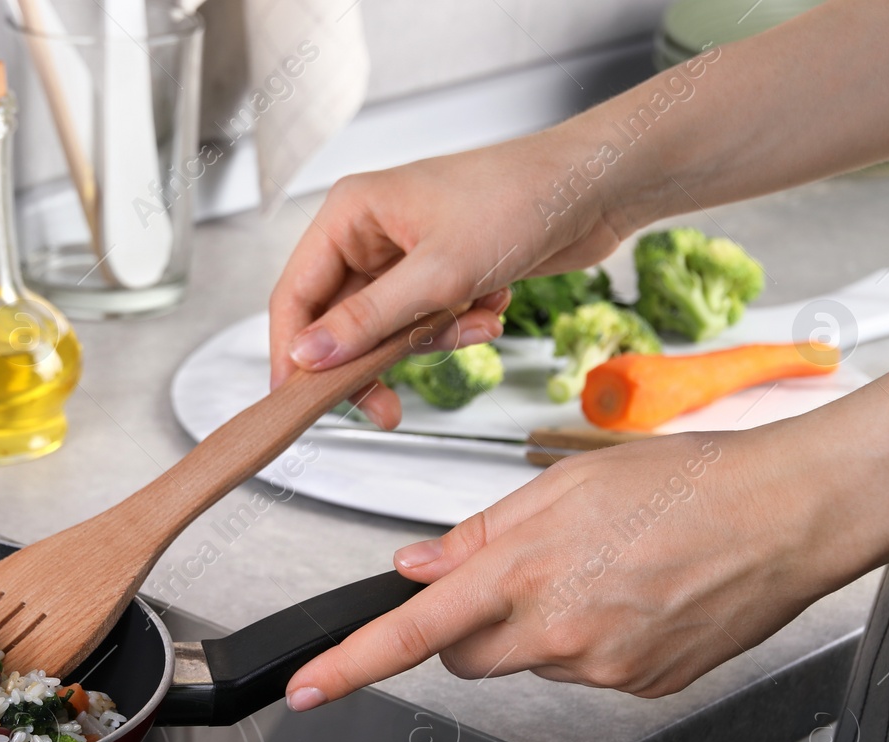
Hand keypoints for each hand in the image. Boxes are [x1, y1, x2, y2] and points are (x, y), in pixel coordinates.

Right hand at [267, 133, 638, 426]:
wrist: (595, 186)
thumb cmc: (520, 200)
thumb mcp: (439, 274)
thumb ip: (369, 321)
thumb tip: (309, 356)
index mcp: (350, 214)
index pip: (294, 295)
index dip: (292, 352)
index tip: (297, 402)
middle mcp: (369, 233)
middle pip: (339, 321)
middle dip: (374, 361)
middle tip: (387, 409)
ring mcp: (406, 255)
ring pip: (387, 330)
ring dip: (430, 341)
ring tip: (477, 326)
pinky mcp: (441, 273)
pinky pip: (425, 324)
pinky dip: (458, 328)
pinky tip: (493, 306)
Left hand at [283, 427, 858, 705]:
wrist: (790, 515)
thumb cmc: (689, 482)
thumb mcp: (565, 484)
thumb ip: (480, 534)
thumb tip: (417, 567)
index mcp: (526, 571)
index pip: (413, 632)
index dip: (352, 664)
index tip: (309, 687)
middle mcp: (558, 631)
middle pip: (466, 657)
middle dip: (469, 627)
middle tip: (522, 575)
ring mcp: (603, 668)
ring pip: (529, 663)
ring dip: (539, 628)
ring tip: (604, 572)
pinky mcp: (641, 688)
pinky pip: (585, 672)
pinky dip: (592, 641)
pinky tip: (635, 599)